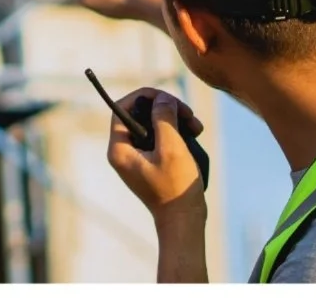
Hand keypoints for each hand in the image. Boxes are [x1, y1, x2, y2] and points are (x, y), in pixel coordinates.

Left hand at [105, 87, 206, 223]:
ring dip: (175, 119)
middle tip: (188, 114)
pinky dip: (177, 132)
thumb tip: (162, 99)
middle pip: (139, 114)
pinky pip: (160, 137)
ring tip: (196, 126)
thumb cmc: (176, 188)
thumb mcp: (171, 148)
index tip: (168, 98)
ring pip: (153, 124)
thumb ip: (164, 119)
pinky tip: (195, 135)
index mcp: (119, 149)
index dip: (144, 97)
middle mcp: (124, 152)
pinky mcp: (151, 161)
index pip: (122, 108)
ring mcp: (137, 157)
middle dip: (165, 108)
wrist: (183, 218)